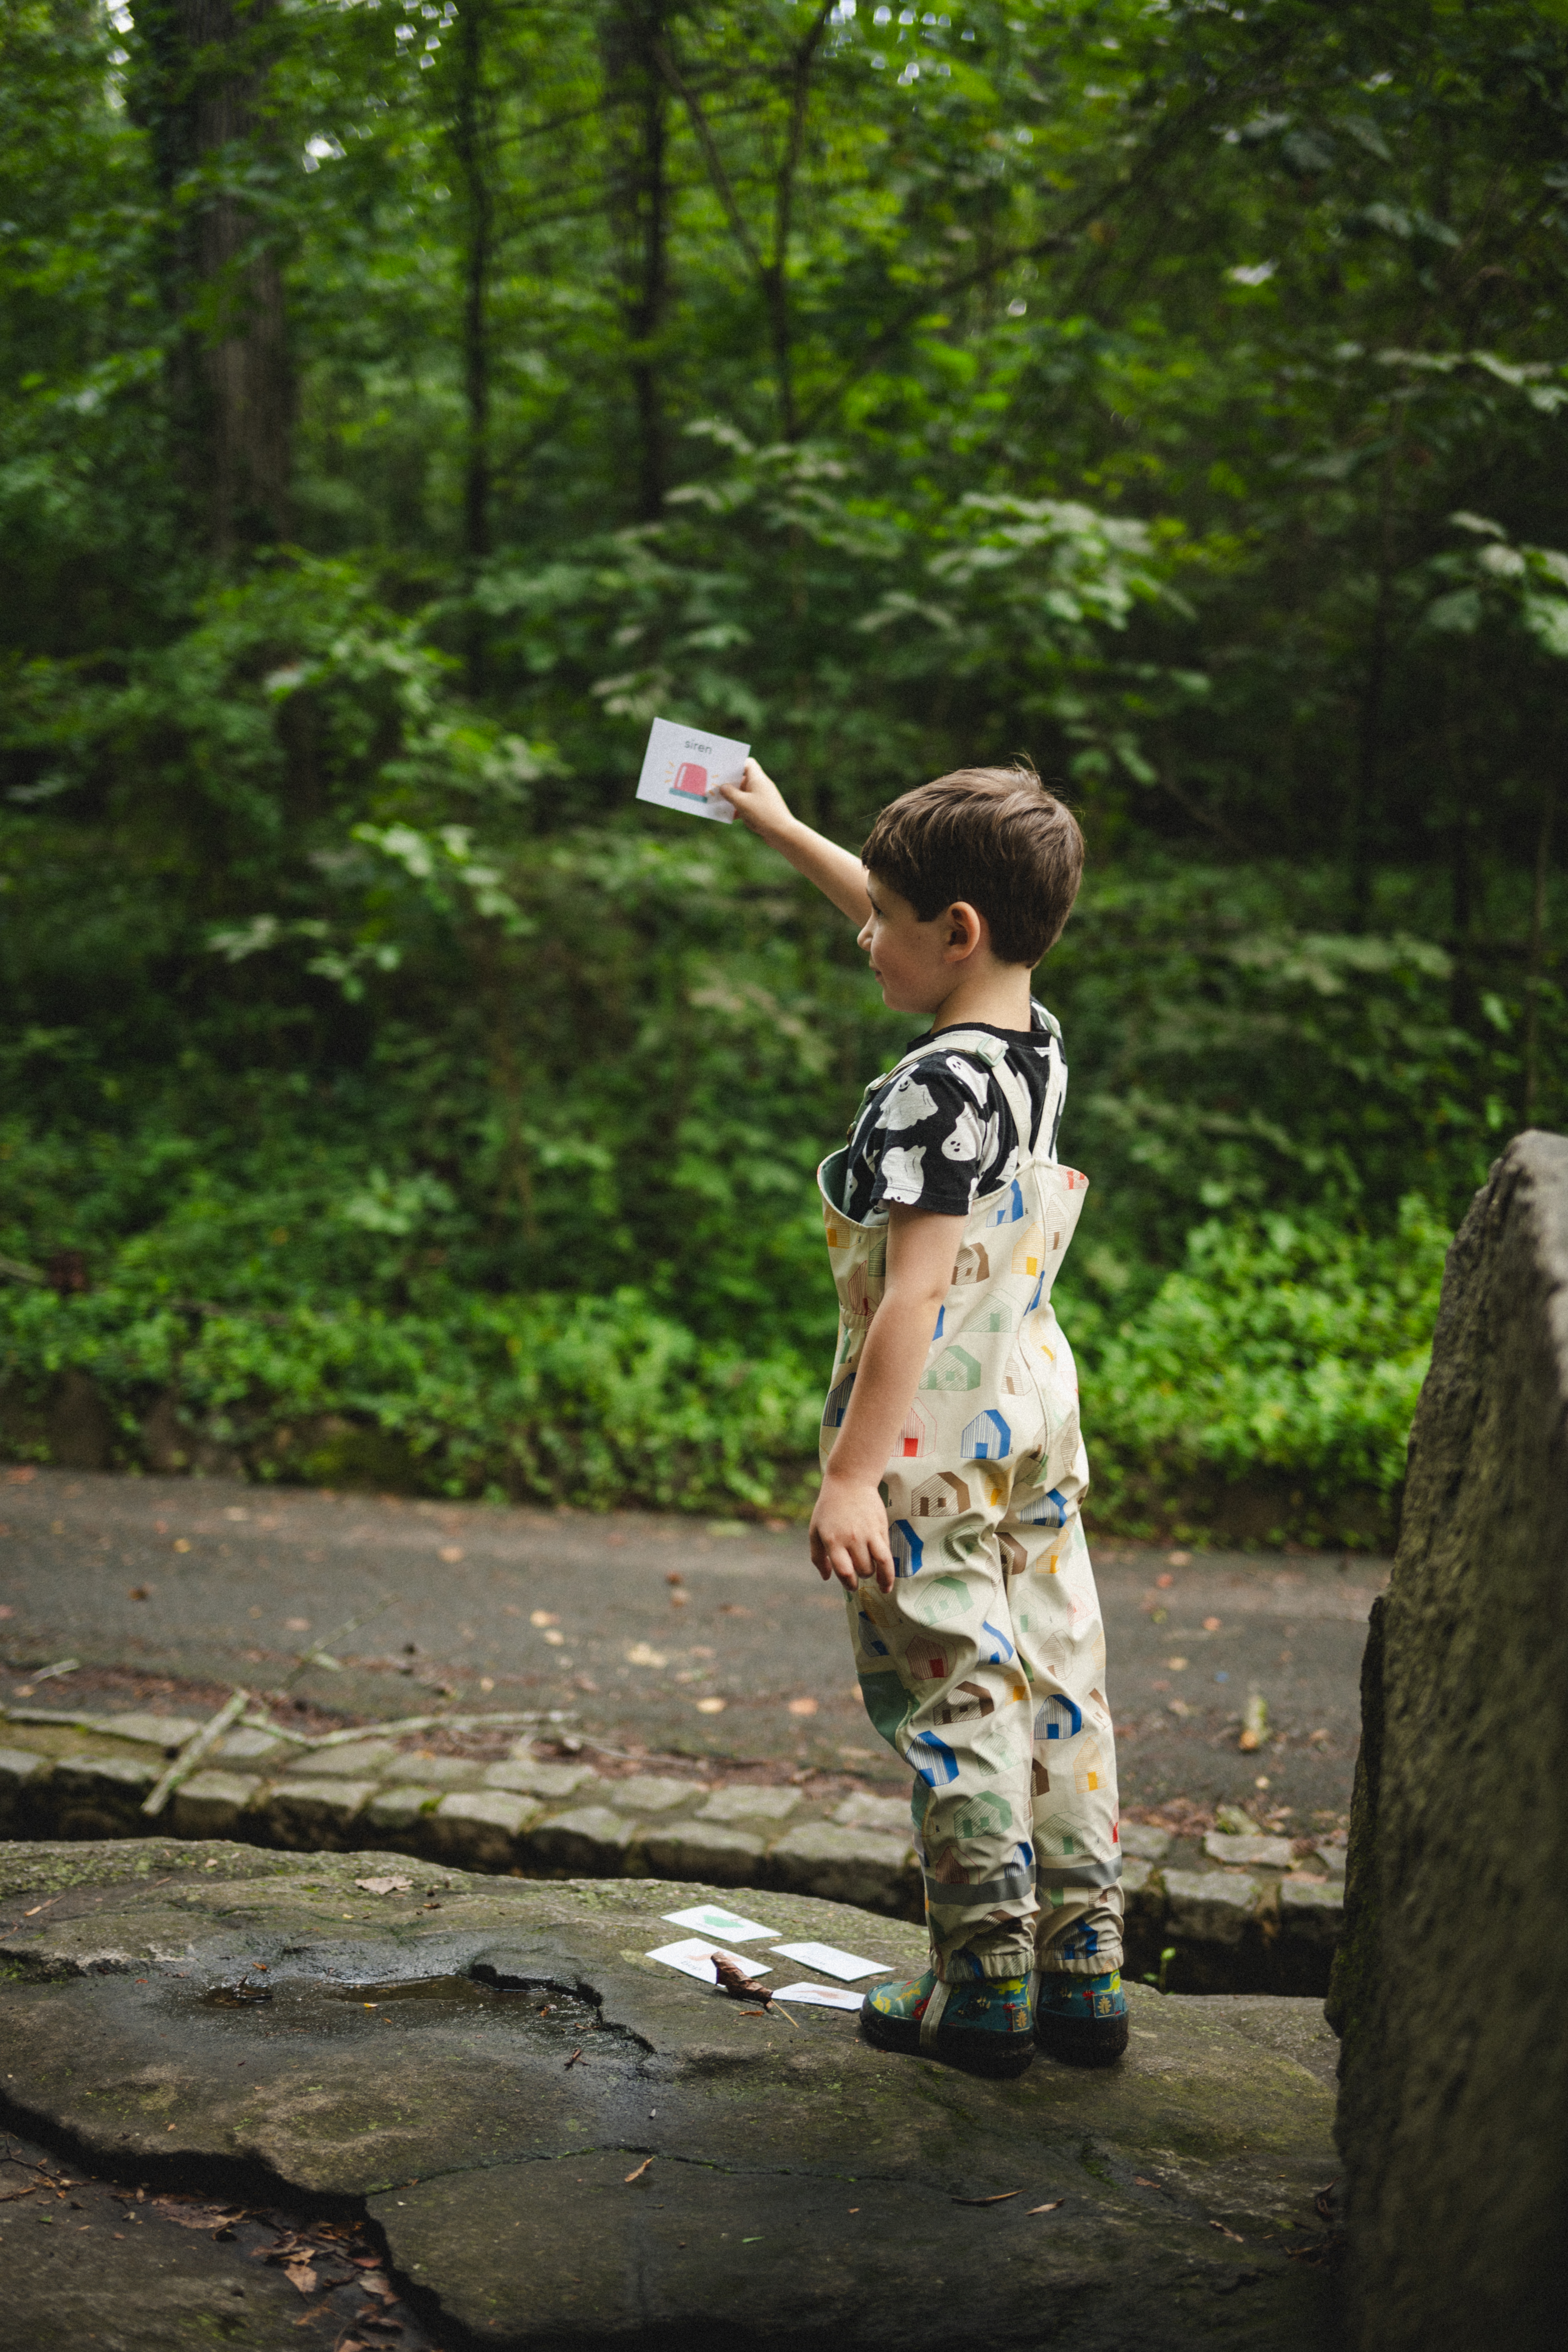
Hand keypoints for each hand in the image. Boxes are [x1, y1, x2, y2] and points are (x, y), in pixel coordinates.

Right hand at [715, 756, 792, 842]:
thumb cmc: (762, 814)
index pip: (747, 763)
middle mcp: (761, 785)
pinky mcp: (762, 809)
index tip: (723, 771)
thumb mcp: (741, 802)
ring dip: (733, 798)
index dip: (735, 765)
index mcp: (757, 778)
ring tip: (719, 803)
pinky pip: (748, 805)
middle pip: (743, 779)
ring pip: (744, 793)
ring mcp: (762, 797)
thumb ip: (730, 793)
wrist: (782, 833)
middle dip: (730, 784)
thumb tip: (722, 787)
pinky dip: (739, 808)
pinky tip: (730, 816)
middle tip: (715, 787)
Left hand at [809, 1471, 895, 1593]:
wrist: (849, 1482)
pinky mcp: (881, 1528)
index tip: (851, 1587)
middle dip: (861, 1577)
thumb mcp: (815, 1531)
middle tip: (859, 1576)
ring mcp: (868, 1533)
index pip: (844, 1571)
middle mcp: (852, 1538)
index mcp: (833, 1540)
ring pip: (879, 1564)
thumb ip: (818, 1557)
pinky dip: (889, 1570)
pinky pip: (887, 1553)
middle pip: (862, 1569)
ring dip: (879, 1577)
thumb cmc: (829, 1509)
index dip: (848, 1584)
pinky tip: (888, 1579)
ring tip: (880, 1583)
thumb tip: (826, 1578)